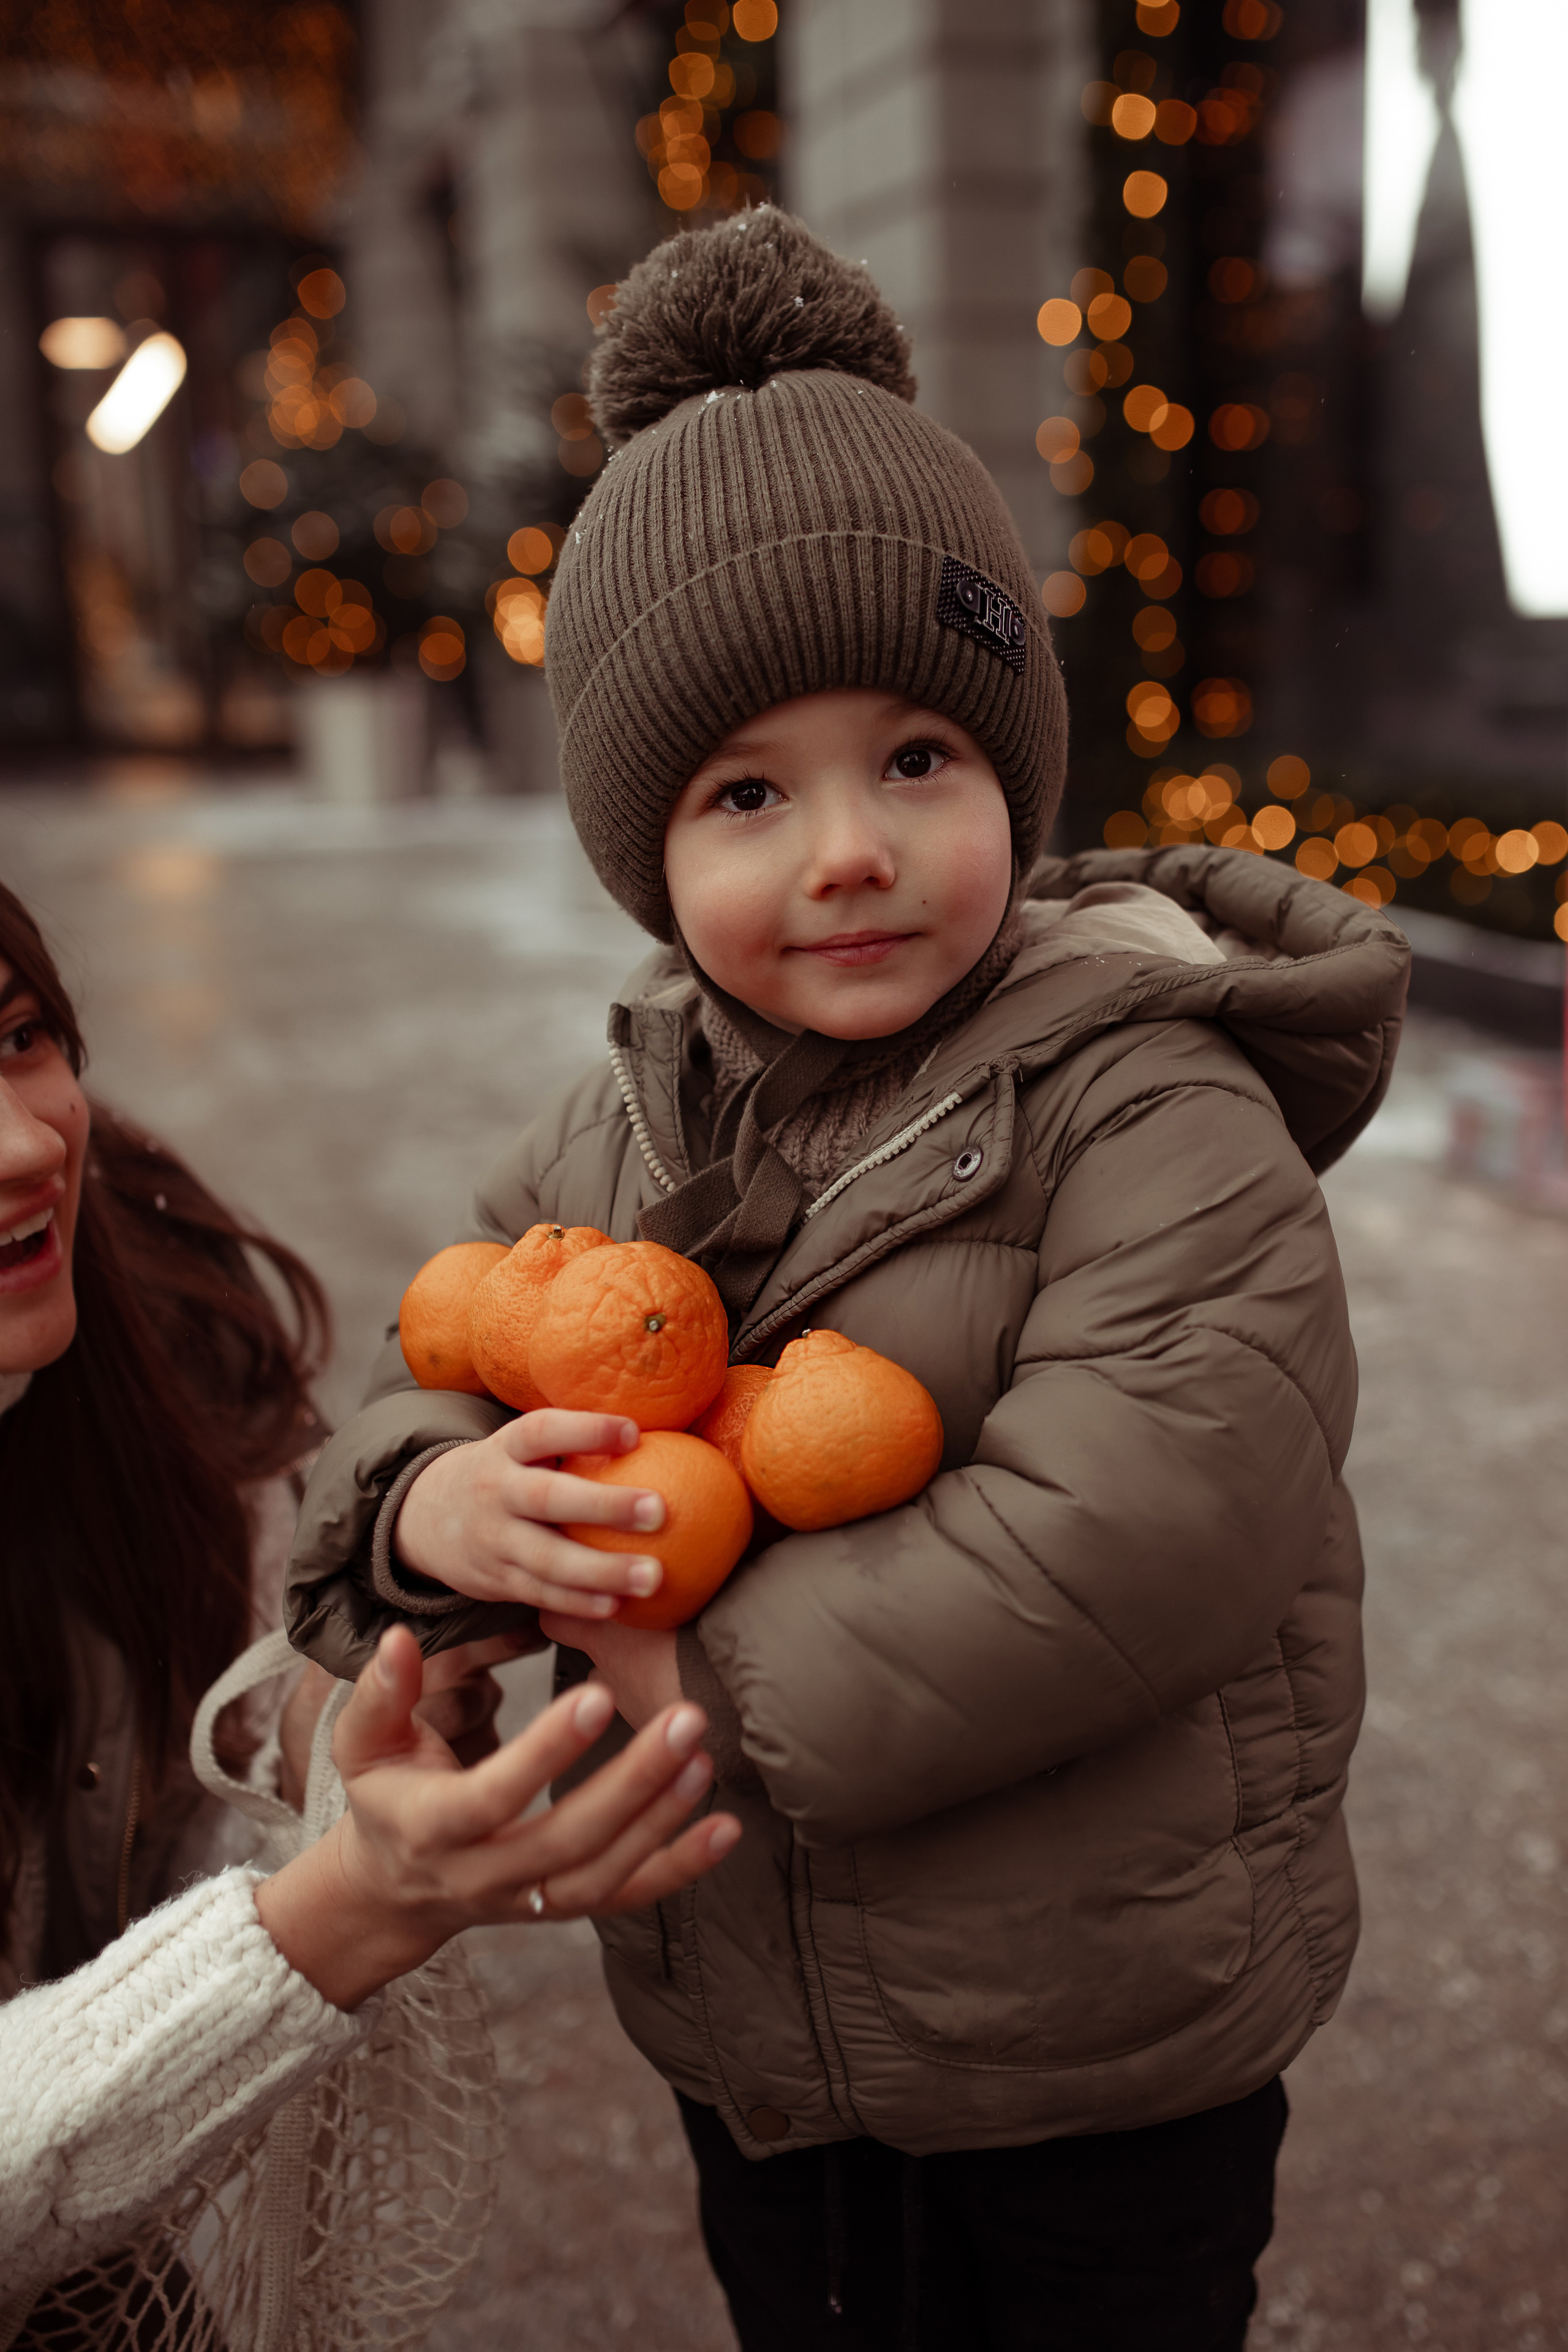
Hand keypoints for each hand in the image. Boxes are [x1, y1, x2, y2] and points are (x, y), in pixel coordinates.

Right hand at [255, 1626, 737, 2010]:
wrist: (395, 1889)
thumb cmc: (385, 1795)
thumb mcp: (363, 1744)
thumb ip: (383, 1693)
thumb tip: (400, 1637)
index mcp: (434, 1828)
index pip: (493, 1796)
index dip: (546, 1752)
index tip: (597, 1694)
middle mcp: (485, 1875)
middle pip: (567, 1840)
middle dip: (631, 1782)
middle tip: (685, 1719)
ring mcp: (529, 1900)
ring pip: (605, 1874)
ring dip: (662, 1820)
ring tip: (704, 1757)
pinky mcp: (563, 1908)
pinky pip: (629, 1896)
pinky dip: (680, 1867)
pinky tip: (727, 1828)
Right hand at [394, 1412, 668, 1620]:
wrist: (425, 1520)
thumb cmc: (505, 1476)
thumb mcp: (519, 1449)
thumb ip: (570, 1443)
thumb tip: (658, 1430)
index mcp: (505, 1449)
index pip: (542, 1431)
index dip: (587, 1430)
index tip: (635, 1432)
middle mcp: (495, 1492)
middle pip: (548, 1498)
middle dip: (605, 1505)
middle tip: (660, 1510)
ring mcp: (493, 1540)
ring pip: (547, 1558)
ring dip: (602, 1570)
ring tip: (652, 1576)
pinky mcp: (495, 1580)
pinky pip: (540, 1594)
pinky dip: (577, 1602)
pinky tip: (617, 1606)